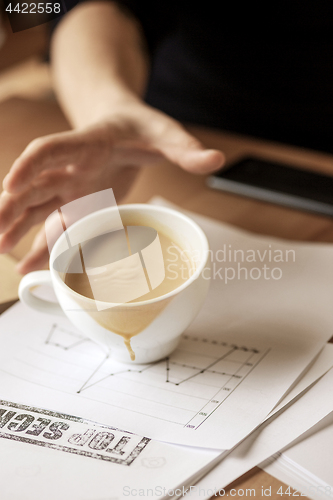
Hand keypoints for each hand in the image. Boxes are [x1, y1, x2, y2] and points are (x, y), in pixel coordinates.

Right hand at [0, 100, 224, 273]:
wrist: (124, 122)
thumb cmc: (141, 126)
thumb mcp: (166, 133)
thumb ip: (186, 150)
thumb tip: (217, 159)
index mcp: (88, 143)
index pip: (51, 150)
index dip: (29, 166)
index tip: (10, 185)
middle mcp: (71, 165)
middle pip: (34, 183)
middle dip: (13, 206)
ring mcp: (69, 184)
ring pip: (36, 206)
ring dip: (17, 227)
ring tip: (0, 250)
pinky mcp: (74, 200)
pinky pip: (53, 223)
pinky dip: (39, 243)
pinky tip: (27, 264)